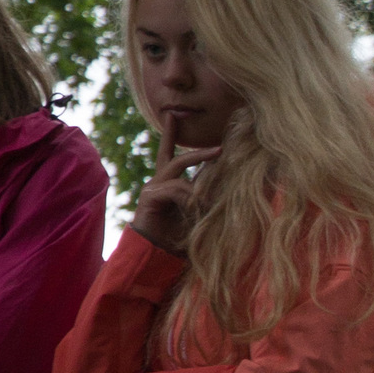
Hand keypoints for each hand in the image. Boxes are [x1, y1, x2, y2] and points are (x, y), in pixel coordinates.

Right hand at [131, 115, 201, 256]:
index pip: (172, 156)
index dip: (174, 137)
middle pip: (173, 156)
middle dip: (188, 145)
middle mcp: (159, 183)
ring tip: (215, 169)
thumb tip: (224, 176)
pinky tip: (196, 209)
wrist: (156, 256)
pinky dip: (190, 197)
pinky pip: (175, 188)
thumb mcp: (197, 212)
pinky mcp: (149, 197)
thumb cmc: (177, 238)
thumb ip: (205, 194)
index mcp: (169, 186)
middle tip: (213, 143)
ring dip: (199, 168)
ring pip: (177, 168)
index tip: (175, 117)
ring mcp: (153, 189)